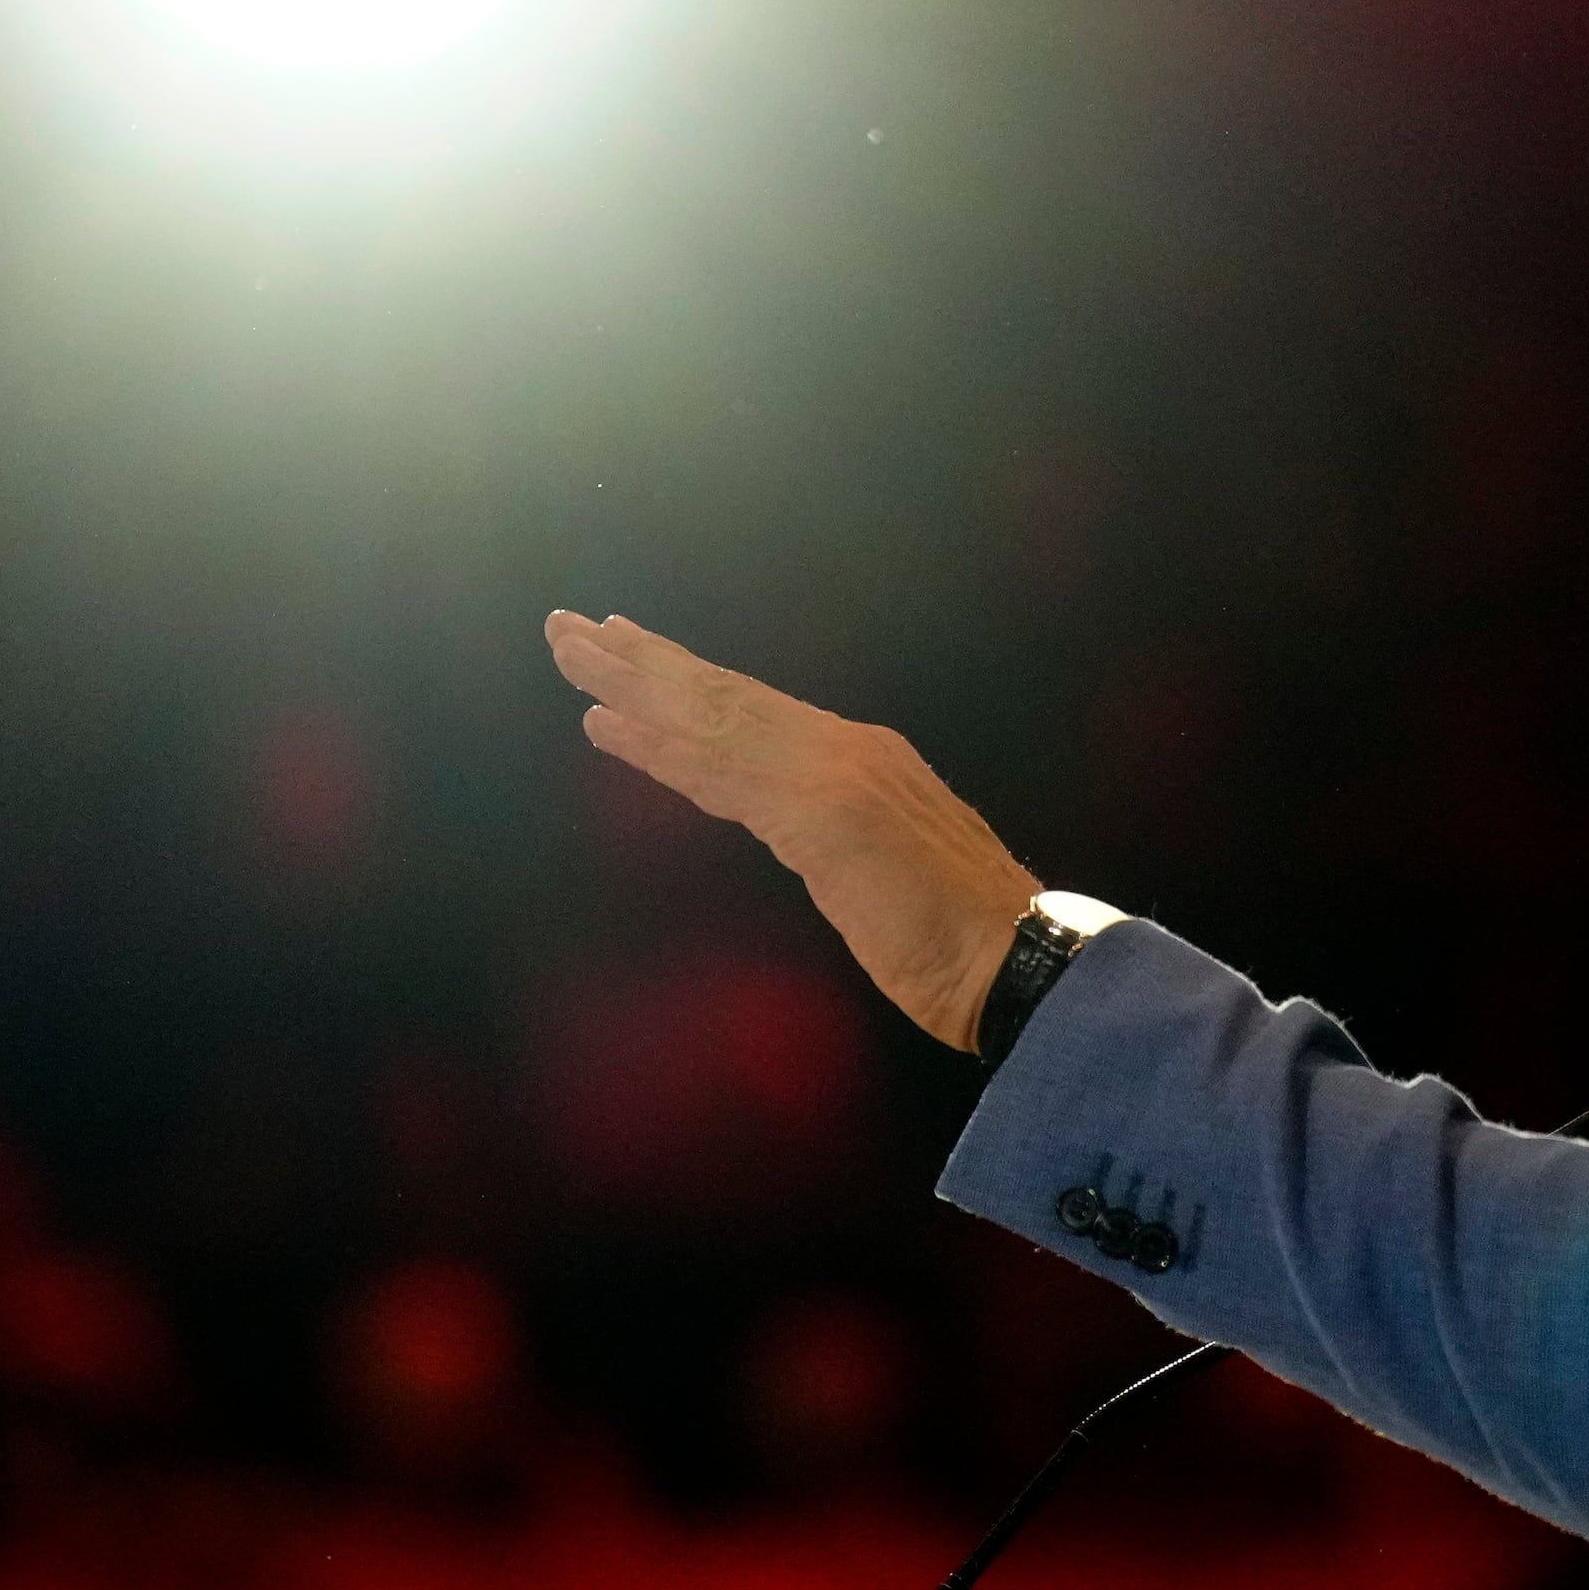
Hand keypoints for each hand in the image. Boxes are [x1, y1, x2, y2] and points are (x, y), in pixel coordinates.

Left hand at [542, 611, 1040, 1047]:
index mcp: (864, 757)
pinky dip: (658, 748)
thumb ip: (838, 839)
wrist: (1021, 962)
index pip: (754, 710)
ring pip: (712, 719)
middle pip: (723, 696)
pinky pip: (720, 775)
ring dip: (632, 685)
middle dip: (642, 661)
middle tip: (567, 627)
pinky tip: (605, 726)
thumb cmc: (963, 938)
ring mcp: (832, 775)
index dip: (685, 681)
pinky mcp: (819, 816)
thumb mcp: (887, 870)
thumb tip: (803, 835)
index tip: (629, 652)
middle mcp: (845, 748)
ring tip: (570, 652)